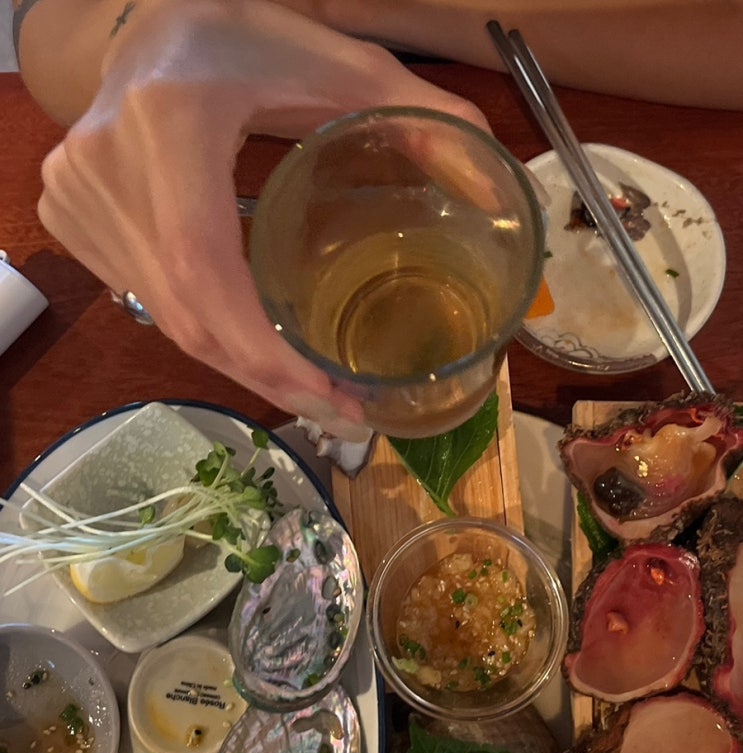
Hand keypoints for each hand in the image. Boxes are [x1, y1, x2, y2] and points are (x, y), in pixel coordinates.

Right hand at [37, 0, 489, 438]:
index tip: (334, 398)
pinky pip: (147, 305)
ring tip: (309, 391)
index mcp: (170, 124)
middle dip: (267, 379)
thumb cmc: (237, 35)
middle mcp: (107, 169)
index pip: (207, 271)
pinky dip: (207, 334)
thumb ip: (419, 112)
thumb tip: (495, 182)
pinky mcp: (70, 221)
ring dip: (240, 365)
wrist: (143, 24)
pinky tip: (254, 346)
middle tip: (337, 414)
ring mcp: (79, 200)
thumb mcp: (333, 60)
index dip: (267, 353)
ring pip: (166, 322)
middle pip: (188, 318)